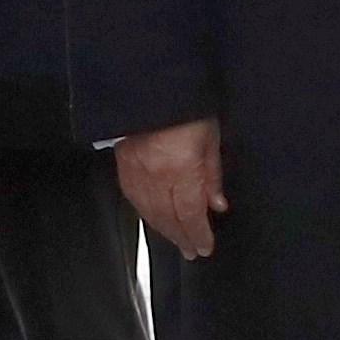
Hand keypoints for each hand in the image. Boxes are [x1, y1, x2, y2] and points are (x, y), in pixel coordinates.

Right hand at [117, 117, 226, 260]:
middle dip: (182, 237)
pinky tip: (152, 218)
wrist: (153, 88)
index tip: (205, 247)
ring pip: (148, 212)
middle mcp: (156, 176)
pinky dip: (145, 212)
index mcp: (181, 170)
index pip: (190, 214)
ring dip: (163, 229)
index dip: (198, 235)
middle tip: (191, 251)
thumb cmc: (187, 108)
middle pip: (169, 218)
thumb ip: (212, 175)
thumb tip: (216, 204)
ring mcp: (136, 171)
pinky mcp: (123, 164)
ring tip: (175, 239)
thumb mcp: (211, 140)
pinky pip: (133, 197)